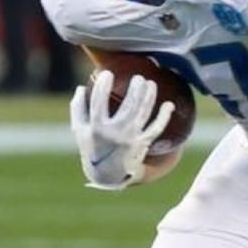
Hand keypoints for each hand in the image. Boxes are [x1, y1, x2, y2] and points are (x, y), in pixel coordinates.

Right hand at [69, 70, 175, 190]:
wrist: (108, 174)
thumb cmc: (92, 146)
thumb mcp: (79, 130)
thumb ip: (78, 107)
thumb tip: (81, 86)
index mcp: (97, 128)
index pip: (98, 101)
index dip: (102, 85)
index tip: (107, 73)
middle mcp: (115, 133)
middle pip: (128, 106)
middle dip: (135, 88)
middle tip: (138, 77)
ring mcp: (131, 139)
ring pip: (144, 113)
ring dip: (149, 96)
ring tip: (150, 83)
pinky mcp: (143, 144)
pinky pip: (156, 128)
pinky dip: (164, 116)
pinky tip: (169, 105)